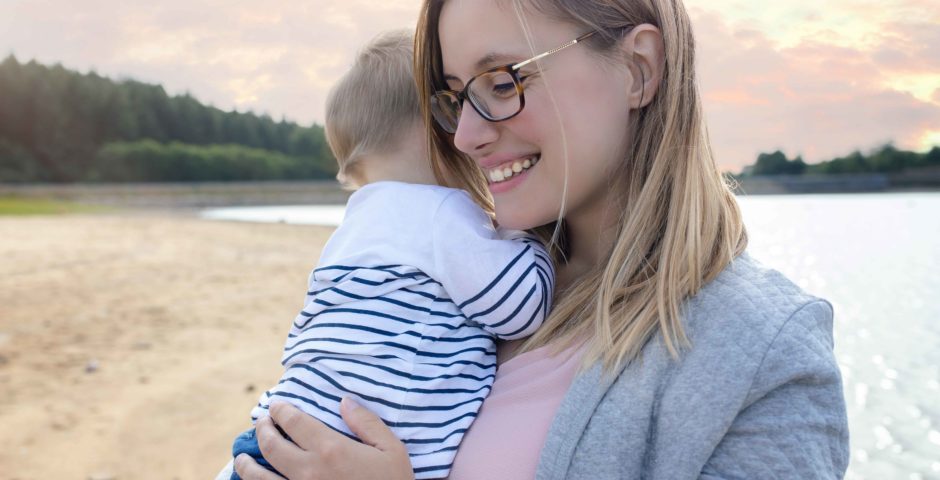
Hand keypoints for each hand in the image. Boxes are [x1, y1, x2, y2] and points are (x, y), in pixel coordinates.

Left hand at [233, 398, 413, 479]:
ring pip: (258, 476)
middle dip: (262, 430)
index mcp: (331, 449)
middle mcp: (308, 470)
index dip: (281, 410)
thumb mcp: (391, 450)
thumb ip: (367, 423)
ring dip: (245, 464)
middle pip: (271, 445)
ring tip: (242, 457)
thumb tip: (345, 400)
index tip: (276, 405)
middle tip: (261, 423)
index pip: (294, 422)